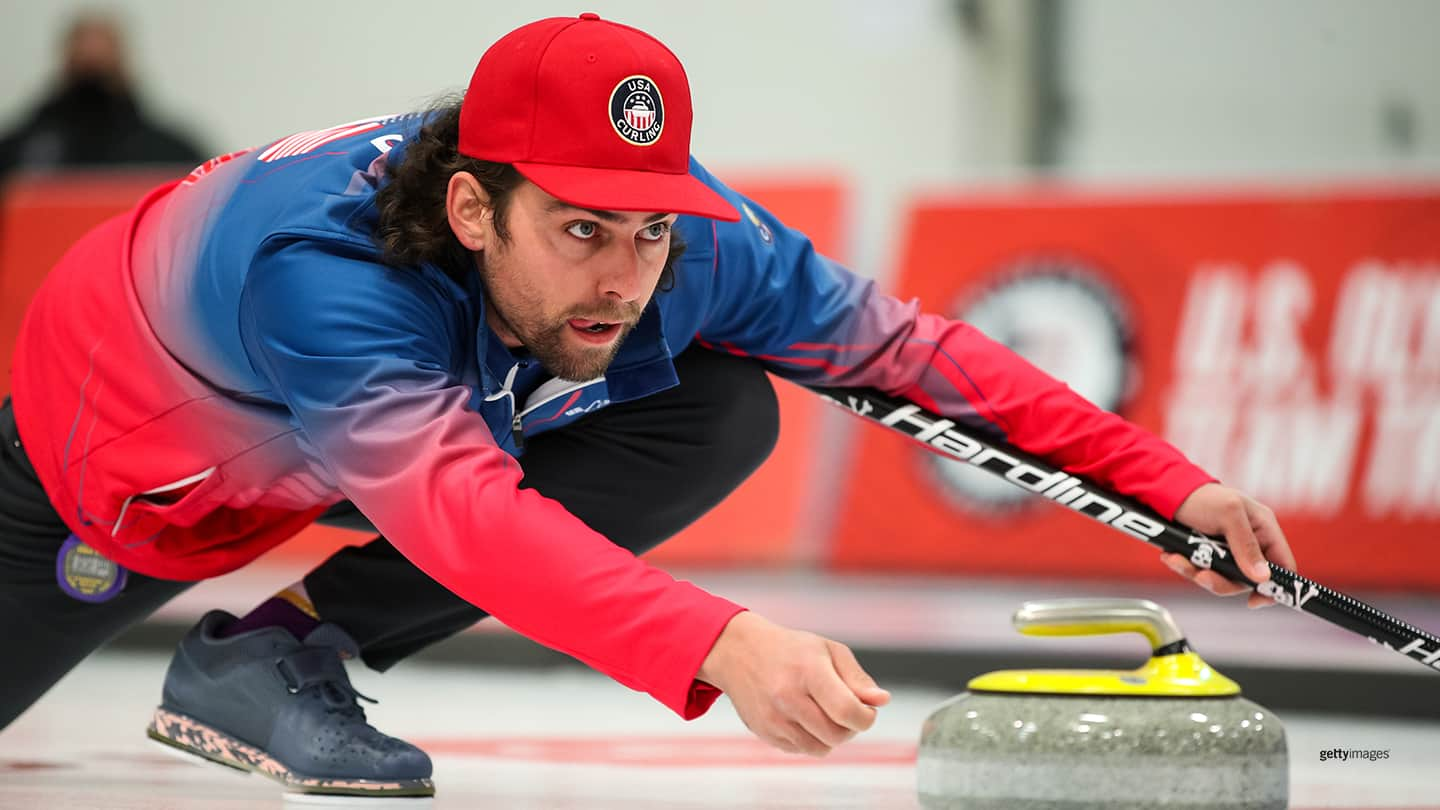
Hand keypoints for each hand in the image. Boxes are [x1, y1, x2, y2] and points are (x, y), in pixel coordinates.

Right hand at [696, 611, 890, 755]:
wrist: (739, 652)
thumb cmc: (790, 650)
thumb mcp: (828, 650)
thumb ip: (857, 678)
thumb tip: (881, 702)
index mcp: (808, 672)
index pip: (847, 711)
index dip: (866, 717)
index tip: (866, 710)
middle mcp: (788, 697)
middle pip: (837, 734)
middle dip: (850, 728)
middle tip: (846, 711)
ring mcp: (773, 718)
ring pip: (820, 748)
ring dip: (831, 737)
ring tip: (825, 714)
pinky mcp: (764, 732)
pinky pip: (801, 750)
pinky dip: (810, 739)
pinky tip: (804, 717)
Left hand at [1166, 482, 1296, 608]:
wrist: (1167, 492)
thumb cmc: (1204, 496)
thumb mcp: (1229, 514)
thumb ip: (1246, 544)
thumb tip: (1262, 577)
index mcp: (1264, 530)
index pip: (1283, 566)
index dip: (1276, 587)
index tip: (1254, 601)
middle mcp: (1249, 544)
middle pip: (1247, 580)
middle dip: (1222, 581)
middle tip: (1202, 576)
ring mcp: (1227, 552)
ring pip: (1221, 579)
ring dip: (1198, 574)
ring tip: (1178, 560)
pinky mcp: (1206, 556)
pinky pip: (1201, 572)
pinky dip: (1185, 567)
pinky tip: (1172, 557)